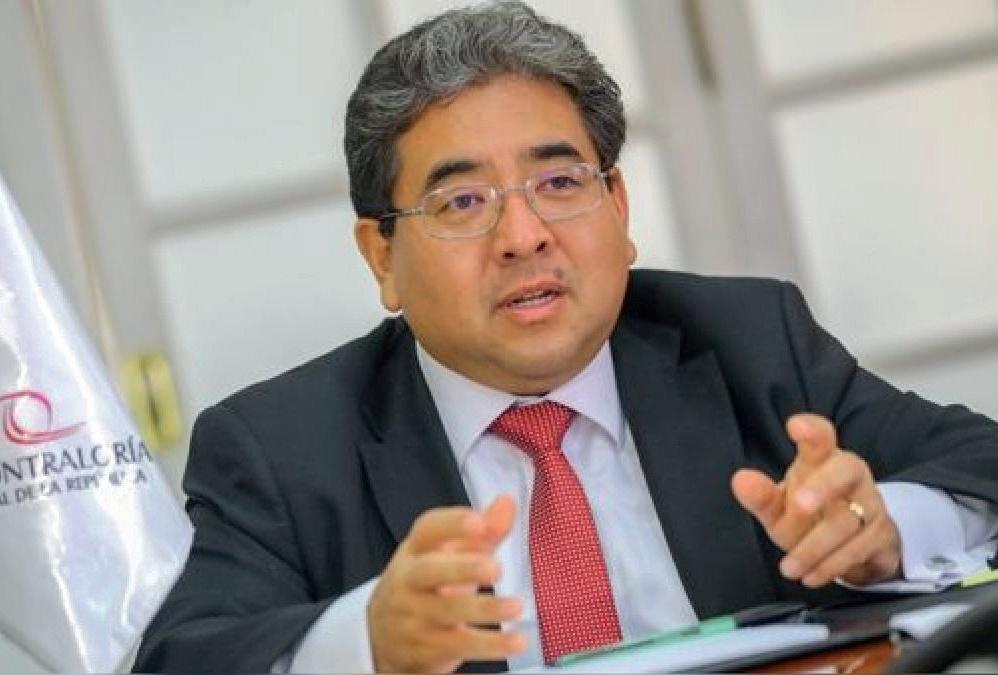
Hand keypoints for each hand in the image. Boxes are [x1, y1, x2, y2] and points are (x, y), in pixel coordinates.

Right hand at [368, 495, 525, 672]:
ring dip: (485, 609)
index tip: (479, 521)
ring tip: (516, 606)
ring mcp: (414, 616)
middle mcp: (408, 580)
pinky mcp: (427, 648)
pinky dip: (490, 645)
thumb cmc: (426, 584)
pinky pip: (460, 645)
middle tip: (495, 568)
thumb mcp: (448, 554)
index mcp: (415, 550)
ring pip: (448, 612)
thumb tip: (508, 502)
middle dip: (462, 568)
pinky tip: (516, 641)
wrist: (381, 637)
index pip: (427, 530)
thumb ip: (483, 531)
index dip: (452, 524)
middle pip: (430, 571)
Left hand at [731, 414, 901, 587]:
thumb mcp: (779, 507)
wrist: (852, 546)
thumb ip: (760, 495)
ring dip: (814, 547)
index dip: (812, 430)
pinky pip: (859, 549)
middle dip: (823, 486)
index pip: (821, 436)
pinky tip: (810, 575)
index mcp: (821, 460)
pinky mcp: (881, 534)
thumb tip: (741, 480)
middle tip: (800, 505)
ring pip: (847, 520)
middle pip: (845, 470)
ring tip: (789, 566)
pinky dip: (831, 565)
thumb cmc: (811, 515)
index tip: (796, 426)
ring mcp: (869, 503)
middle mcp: (850, 476)